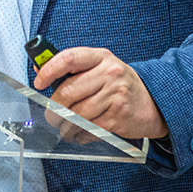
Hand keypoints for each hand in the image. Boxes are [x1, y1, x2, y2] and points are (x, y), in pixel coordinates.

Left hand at [33, 46, 168, 141]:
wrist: (154, 102)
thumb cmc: (121, 84)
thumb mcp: (101, 67)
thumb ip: (74, 68)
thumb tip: (40, 68)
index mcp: (101, 57)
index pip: (69, 58)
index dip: (49, 70)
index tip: (38, 82)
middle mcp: (109, 74)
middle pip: (69, 91)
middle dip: (54, 107)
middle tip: (51, 114)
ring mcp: (115, 96)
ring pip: (77, 113)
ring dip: (65, 125)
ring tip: (63, 127)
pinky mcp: (117, 117)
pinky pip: (89, 128)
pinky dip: (79, 134)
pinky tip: (79, 133)